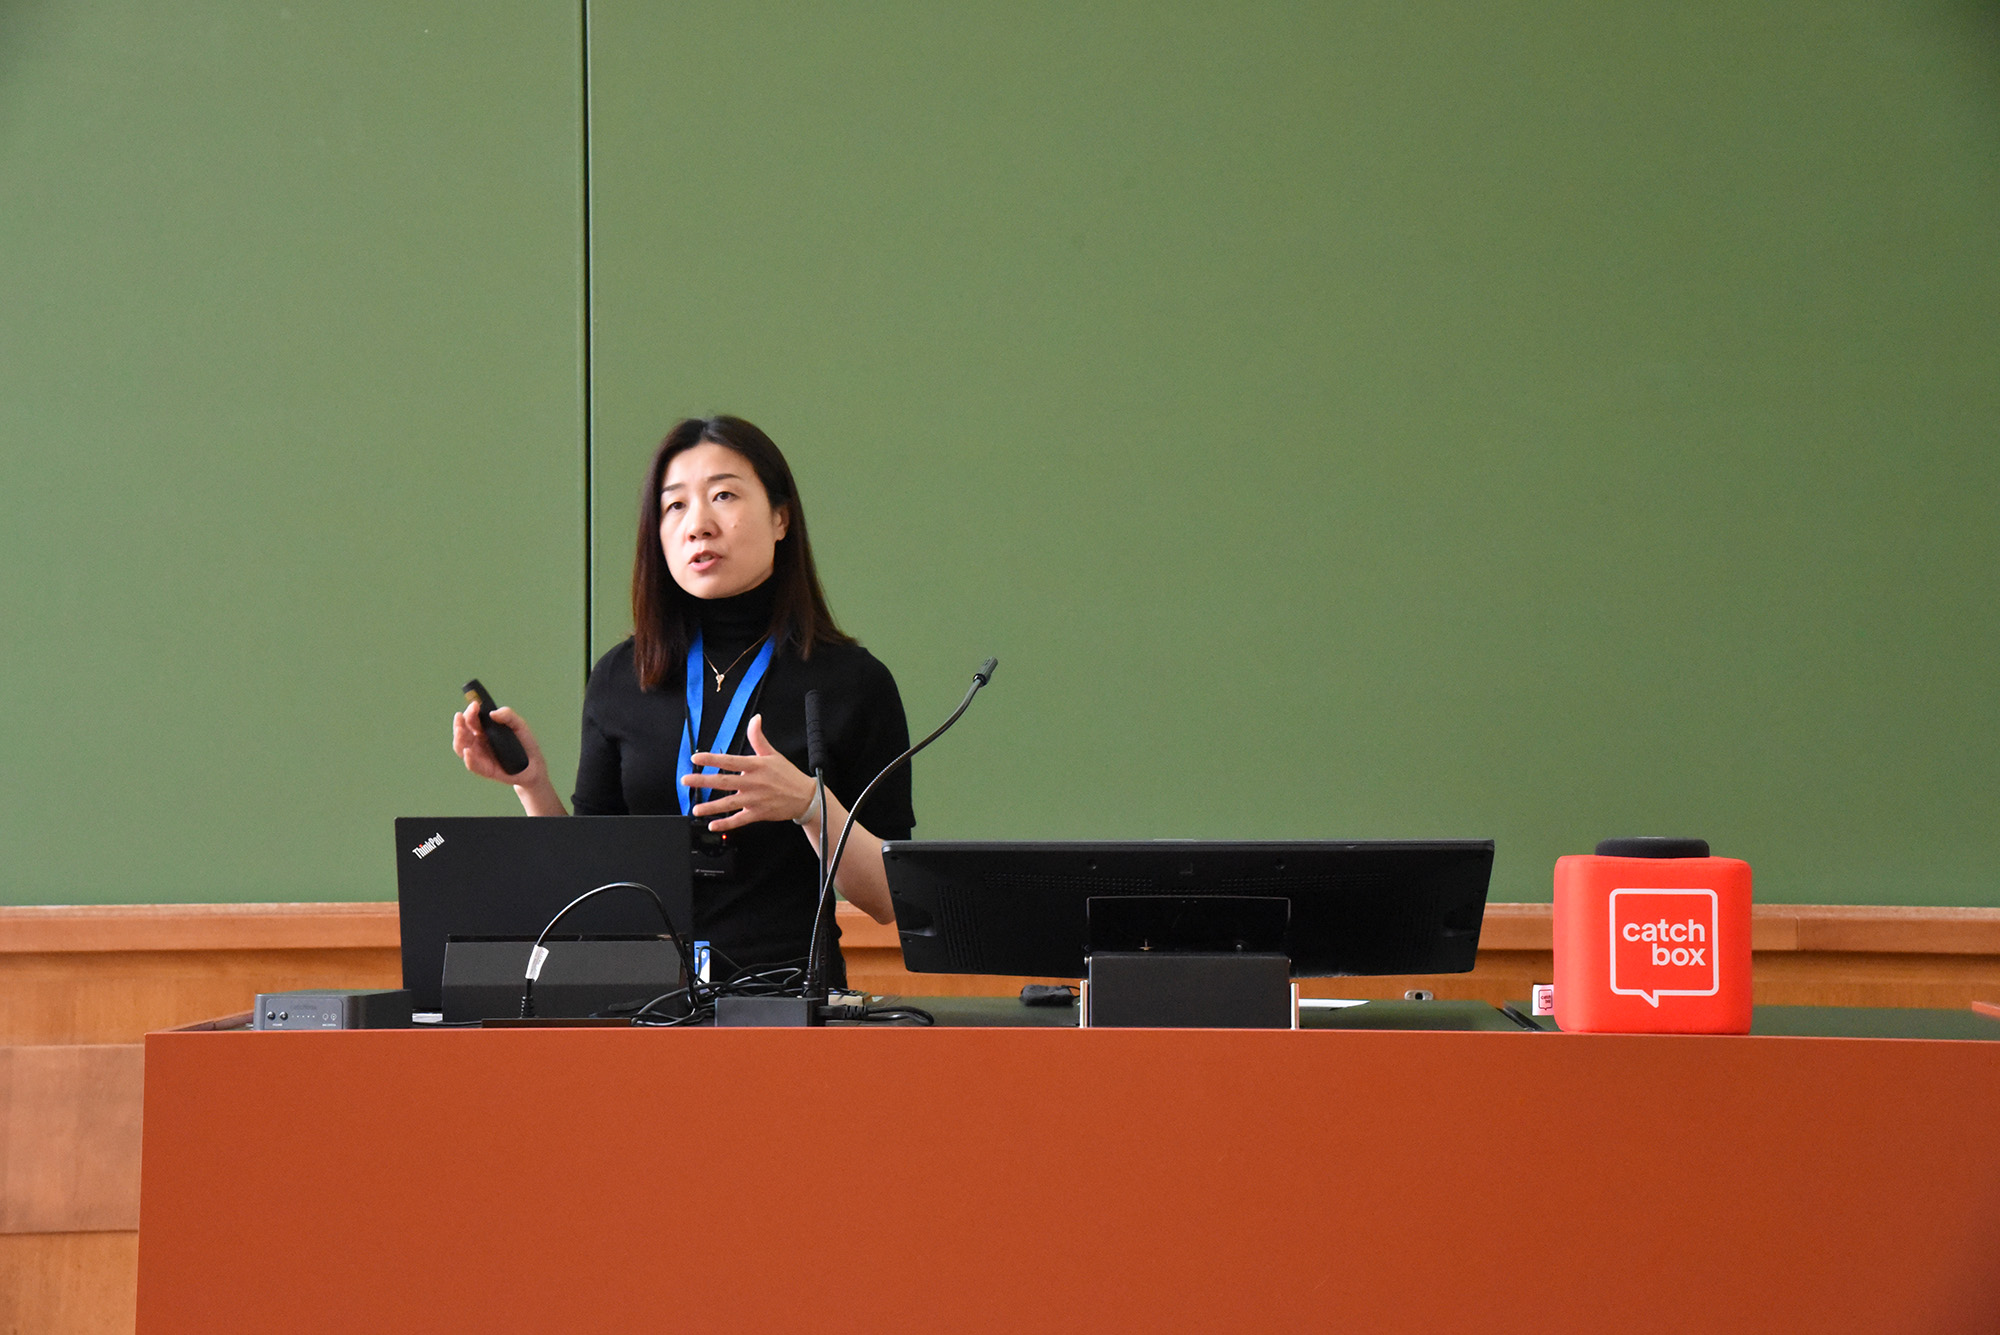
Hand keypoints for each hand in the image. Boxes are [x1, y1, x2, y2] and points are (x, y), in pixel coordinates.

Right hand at [452, 702, 548, 788]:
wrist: (534, 764)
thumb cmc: (524, 742)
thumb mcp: (519, 725)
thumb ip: (508, 716)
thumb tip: (493, 713)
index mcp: (483, 729)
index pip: (471, 719)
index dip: (470, 711)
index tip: (474, 704)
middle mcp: (478, 742)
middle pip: (463, 732)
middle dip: (459, 723)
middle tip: (460, 716)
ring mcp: (480, 756)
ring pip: (462, 748)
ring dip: (458, 739)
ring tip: (459, 730)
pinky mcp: (485, 769)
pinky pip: (473, 765)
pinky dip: (469, 758)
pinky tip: (468, 751)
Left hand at [682, 714, 814, 831]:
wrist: (805, 797)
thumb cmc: (788, 775)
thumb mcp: (773, 753)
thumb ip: (758, 737)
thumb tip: (755, 719)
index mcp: (756, 766)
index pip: (730, 761)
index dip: (712, 758)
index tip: (696, 757)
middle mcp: (753, 783)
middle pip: (724, 782)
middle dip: (703, 781)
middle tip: (686, 780)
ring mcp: (754, 800)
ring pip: (728, 803)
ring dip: (710, 807)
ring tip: (696, 809)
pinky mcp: (758, 814)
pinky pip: (739, 820)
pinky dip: (725, 824)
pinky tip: (712, 825)